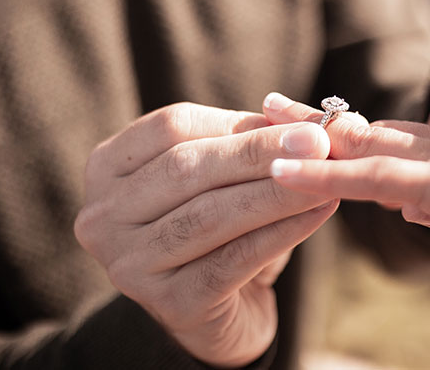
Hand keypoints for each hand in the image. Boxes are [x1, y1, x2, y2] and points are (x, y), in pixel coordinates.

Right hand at [74, 103, 337, 366]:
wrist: (223, 307)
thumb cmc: (223, 227)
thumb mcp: (226, 177)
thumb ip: (250, 144)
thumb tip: (304, 123)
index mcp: (109, 167)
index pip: (172, 127)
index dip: (238, 122)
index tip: (298, 123)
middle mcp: (105, 215)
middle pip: (186, 169)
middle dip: (259, 154)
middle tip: (319, 144)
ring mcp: (129, 264)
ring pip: (210, 215)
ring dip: (276, 193)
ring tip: (325, 178)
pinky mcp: (169, 304)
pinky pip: (233, 260)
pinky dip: (282, 232)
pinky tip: (319, 213)